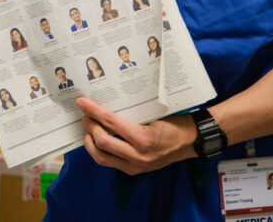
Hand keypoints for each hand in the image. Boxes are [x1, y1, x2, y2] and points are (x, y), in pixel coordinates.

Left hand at [76, 97, 197, 174]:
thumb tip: (106, 101)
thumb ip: (132, 111)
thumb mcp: (154, 113)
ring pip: (102, 157)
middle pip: (102, 141)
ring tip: (88, 129)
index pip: (111, 122)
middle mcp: (138, 155)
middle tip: (84, 115)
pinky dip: (99, 151)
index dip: (93, 111)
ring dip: (90, 142)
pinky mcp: (134, 171)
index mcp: (144, 138)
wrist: (191, 141)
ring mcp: (136, 166)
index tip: (82, 102)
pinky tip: (96, 140)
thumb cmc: (174, 122)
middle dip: (89, 126)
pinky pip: (110, 162)